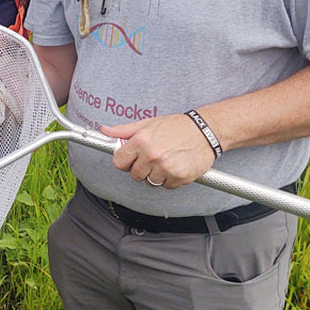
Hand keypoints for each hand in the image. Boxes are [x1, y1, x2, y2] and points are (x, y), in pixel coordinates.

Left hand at [101, 113, 217, 188]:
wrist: (205, 130)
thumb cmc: (176, 126)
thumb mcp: (148, 123)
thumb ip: (124, 130)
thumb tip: (105, 131)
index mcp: (141, 141)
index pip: (119, 162)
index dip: (124, 161)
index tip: (130, 159)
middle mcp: (152, 155)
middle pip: (134, 175)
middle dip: (141, 168)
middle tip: (152, 158)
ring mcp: (166, 167)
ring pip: (150, 182)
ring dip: (156, 175)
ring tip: (165, 161)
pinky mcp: (179, 177)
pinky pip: (167, 186)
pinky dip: (170, 180)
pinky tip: (175, 166)